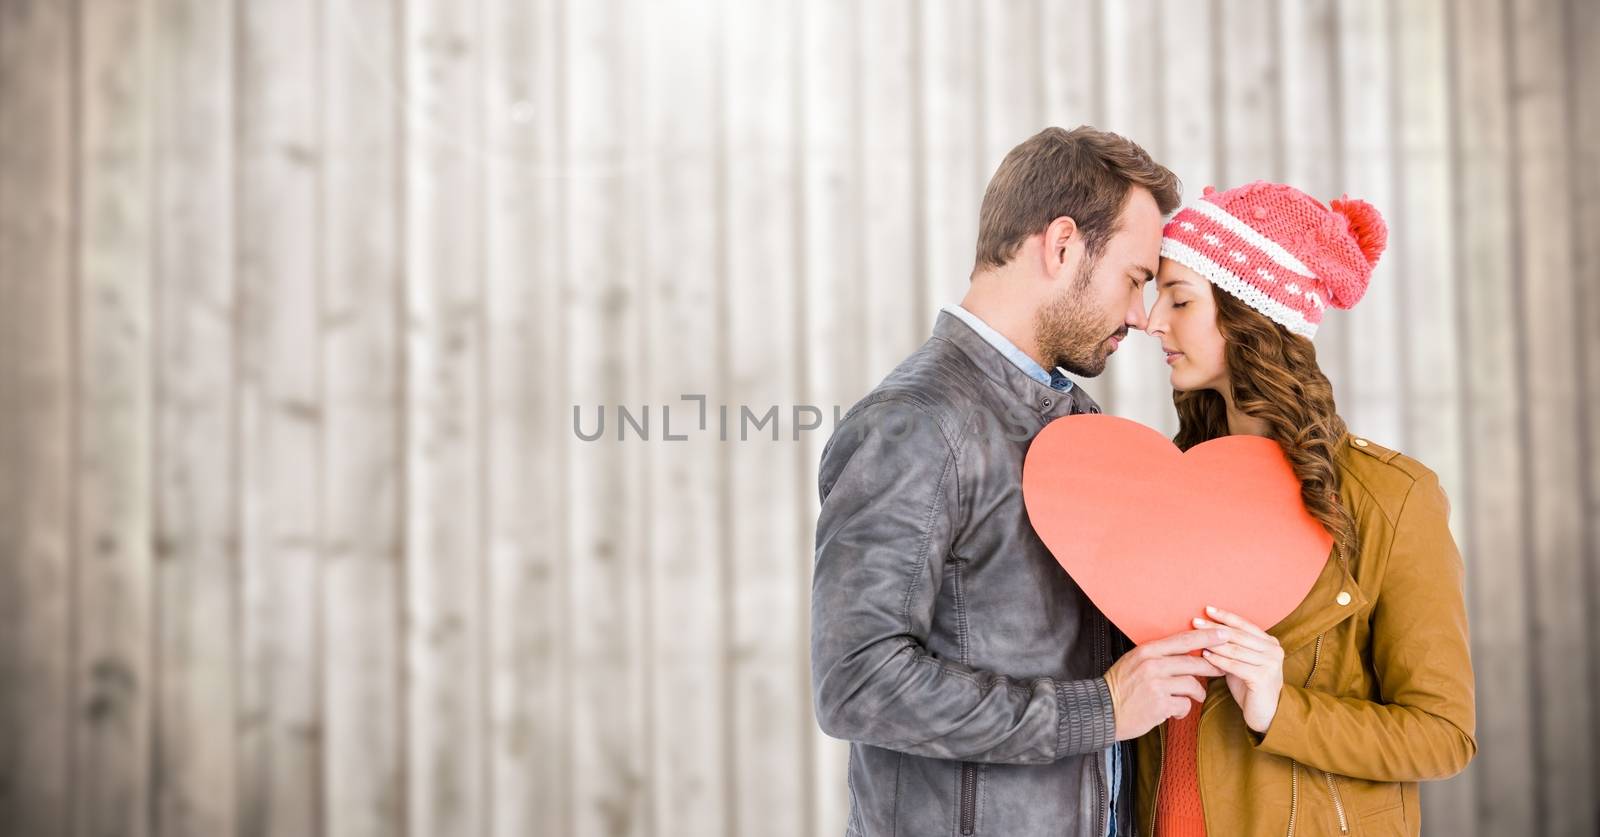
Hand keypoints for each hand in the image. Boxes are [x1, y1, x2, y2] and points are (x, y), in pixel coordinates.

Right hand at [1104, 628, 1226, 740]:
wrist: (1102, 710)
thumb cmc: (1120, 686)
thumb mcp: (1134, 661)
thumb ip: (1158, 655)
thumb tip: (1186, 653)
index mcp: (1146, 651)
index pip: (1183, 640)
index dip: (1206, 636)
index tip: (1223, 634)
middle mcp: (1152, 665)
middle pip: (1193, 662)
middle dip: (1212, 666)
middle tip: (1222, 669)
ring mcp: (1156, 685)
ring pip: (1192, 684)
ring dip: (1197, 692)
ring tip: (1195, 696)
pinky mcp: (1159, 704)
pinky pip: (1184, 704)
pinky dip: (1183, 709)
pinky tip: (1175, 711)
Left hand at [1195, 605, 1283, 734]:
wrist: (1265, 714)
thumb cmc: (1249, 686)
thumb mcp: (1241, 661)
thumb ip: (1231, 646)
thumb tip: (1206, 630)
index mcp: (1270, 642)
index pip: (1245, 625)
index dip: (1226, 616)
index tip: (1207, 609)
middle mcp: (1274, 650)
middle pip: (1238, 635)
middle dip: (1215, 628)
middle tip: (1195, 621)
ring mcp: (1271, 664)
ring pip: (1236, 649)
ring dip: (1214, 643)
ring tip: (1196, 638)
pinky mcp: (1263, 678)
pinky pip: (1235, 665)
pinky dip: (1219, 660)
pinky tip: (1205, 656)